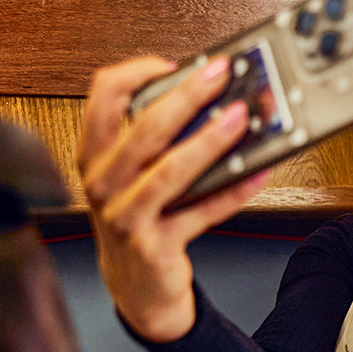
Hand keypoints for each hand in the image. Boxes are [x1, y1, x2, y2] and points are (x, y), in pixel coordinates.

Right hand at [77, 56, 272, 340]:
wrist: (136, 287)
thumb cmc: (140, 218)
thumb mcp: (134, 176)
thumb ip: (157, 140)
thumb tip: (210, 100)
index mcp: (95, 155)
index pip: (102, 97)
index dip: (138, 72)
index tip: (175, 64)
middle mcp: (104, 183)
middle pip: (144, 128)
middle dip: (186, 96)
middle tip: (219, 75)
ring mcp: (126, 216)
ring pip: (170, 171)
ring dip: (210, 141)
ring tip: (242, 119)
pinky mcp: (155, 246)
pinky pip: (201, 213)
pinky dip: (233, 192)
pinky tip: (257, 173)